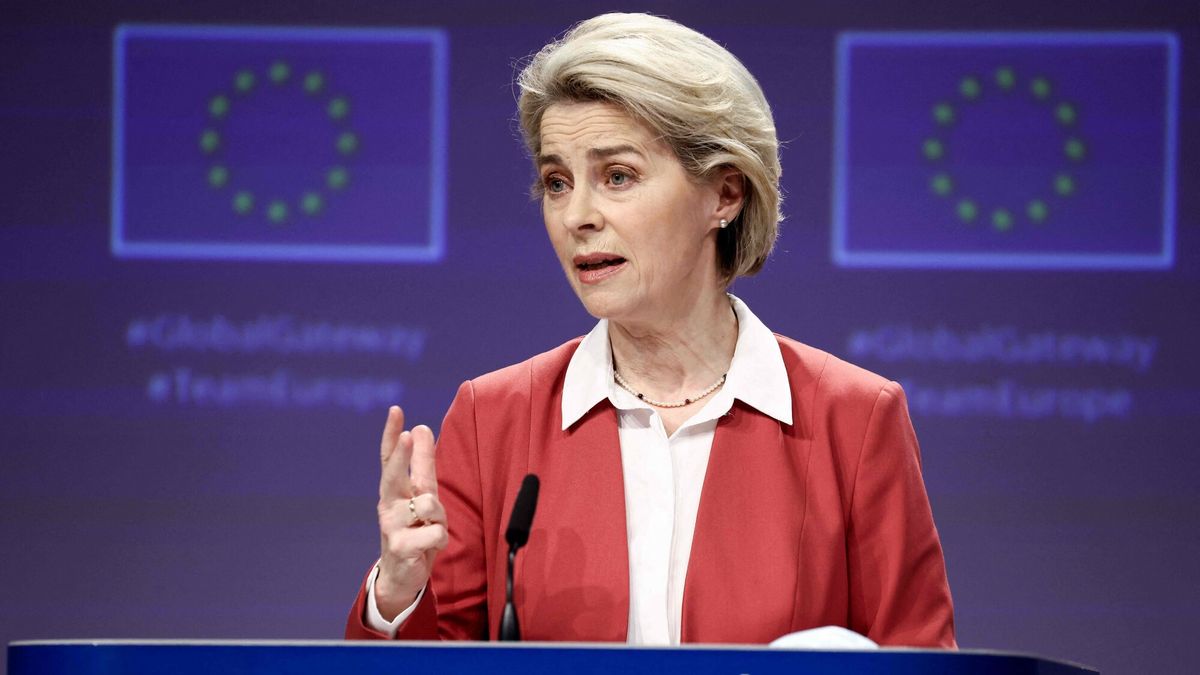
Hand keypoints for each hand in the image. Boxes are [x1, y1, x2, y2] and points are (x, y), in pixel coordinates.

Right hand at [374, 406, 448, 619]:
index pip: (389, 456)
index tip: (396, 410)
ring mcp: (390, 526)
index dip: (392, 433)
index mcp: (394, 488)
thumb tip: (421, 426)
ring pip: (429, 505)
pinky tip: (430, 546)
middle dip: (401, 456)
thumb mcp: (421, 492)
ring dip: (440, 516)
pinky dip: (440, 539)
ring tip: (430, 528)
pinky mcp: (400, 547)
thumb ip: (422, 462)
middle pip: (392, 474)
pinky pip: (435, 533)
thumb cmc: (413, 527)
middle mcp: (387, 503)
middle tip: (408, 436)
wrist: (403, 573)